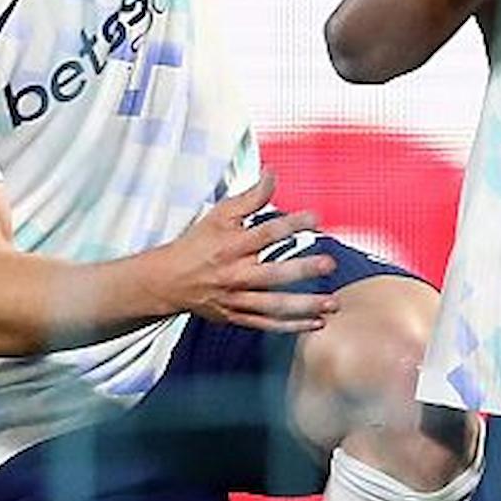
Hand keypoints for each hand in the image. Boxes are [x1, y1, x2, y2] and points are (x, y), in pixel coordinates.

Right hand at [156, 172, 338, 331]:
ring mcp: (236, 299)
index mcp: (231, 246)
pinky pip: (268, 325)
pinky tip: (318, 323)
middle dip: (302, 270)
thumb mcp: (220, 215)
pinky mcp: (237, 317)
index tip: (315, 217)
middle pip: (272, 274)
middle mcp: (234, 274)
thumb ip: (250, 197)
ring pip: (273, 306)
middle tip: (329, 264)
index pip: (264, 233)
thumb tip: (273, 174)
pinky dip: (293, 326)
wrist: (167, 281)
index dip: (291, 224)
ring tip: (333, 303)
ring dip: (305, 306)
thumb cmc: (198, 243)